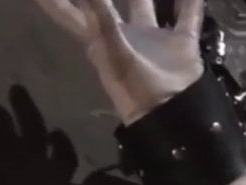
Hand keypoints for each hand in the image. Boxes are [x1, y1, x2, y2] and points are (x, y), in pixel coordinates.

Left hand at [34, 0, 204, 124]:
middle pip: (106, 3)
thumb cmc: (134, 85)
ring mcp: (150, 38)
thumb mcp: (113, 50)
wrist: (168, 112)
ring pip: (146, 5)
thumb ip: (101, 20)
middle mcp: (122, 35)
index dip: (54, 2)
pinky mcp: (178, 43)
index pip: (69, 12)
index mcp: (99, 38)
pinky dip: (191, 2)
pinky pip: (186, 16)